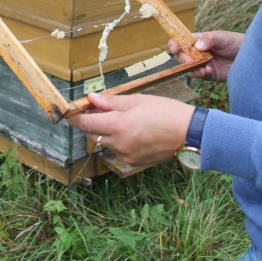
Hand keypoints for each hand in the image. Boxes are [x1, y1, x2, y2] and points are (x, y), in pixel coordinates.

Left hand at [66, 92, 194, 165]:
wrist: (190, 133)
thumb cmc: (166, 112)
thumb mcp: (137, 101)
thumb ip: (111, 102)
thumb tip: (91, 99)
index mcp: (118, 126)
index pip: (86, 124)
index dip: (76, 117)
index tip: (72, 112)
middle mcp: (119, 144)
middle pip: (93, 134)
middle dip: (93, 123)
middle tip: (100, 109)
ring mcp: (127, 155)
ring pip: (106, 142)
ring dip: (108, 132)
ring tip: (124, 119)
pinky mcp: (135, 162)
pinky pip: (119, 150)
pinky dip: (120, 141)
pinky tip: (135, 131)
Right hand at [168, 30, 243, 80]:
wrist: (250, 57)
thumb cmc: (235, 42)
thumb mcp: (223, 38)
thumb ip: (210, 40)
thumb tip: (197, 46)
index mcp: (198, 40)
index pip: (181, 41)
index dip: (174, 44)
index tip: (174, 48)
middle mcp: (198, 52)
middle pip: (181, 56)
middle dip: (183, 59)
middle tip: (190, 61)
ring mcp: (202, 63)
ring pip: (188, 67)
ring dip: (191, 69)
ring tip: (201, 69)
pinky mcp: (209, 74)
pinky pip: (199, 75)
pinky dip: (199, 74)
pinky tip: (207, 71)